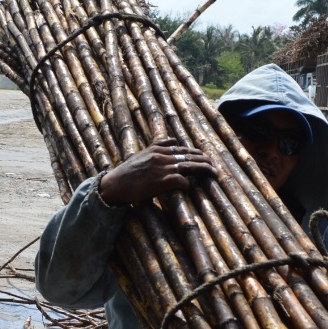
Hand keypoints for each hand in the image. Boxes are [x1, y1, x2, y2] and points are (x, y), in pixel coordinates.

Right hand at [98, 139, 214, 206]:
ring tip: (213, 173)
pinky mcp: (161, 181)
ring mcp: (162, 168)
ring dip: (203, 170)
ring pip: (189, 166)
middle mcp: (161, 156)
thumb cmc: (125, 173)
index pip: (181, 148)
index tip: (202, 156)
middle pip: (188, 155)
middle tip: (213, 165)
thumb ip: (156, 148)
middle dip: (203, 160)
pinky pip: (181, 180)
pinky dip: (187, 184)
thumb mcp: (140, 154)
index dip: (194, 152)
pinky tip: (189, 187)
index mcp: (156, 149)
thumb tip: (172, 141)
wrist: (114, 185)